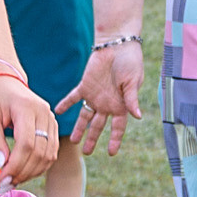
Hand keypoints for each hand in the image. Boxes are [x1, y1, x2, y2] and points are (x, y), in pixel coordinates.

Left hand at [0, 71, 59, 187]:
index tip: (2, 178)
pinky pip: (51, 151)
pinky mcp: (53, 126)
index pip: (26, 143)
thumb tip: (1, 165)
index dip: (16, 165)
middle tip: (7, 183)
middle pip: (39, 151)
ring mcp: (52, 119)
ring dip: (32, 171)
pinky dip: (40, 165)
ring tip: (14, 179)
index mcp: (26, 108)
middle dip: (23, 171)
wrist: (5, 80)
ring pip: (49, 154)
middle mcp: (44, 113)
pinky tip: (24, 171)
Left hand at [66, 40, 144, 154]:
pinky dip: (66, 104)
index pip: (118, 128)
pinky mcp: (85, 86)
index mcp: (121, 105)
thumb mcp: (133, 82)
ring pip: (85, 116)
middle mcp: (107, 104)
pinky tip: (57, 111)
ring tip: (73, 141)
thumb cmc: (130, 62)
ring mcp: (95, 96)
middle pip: (98, 126)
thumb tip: (138, 117)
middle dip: (92, 139)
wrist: (118, 44)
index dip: (115, 140)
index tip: (111, 153)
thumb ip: (132, 100)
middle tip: (86, 152)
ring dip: (79, 128)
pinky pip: (73, 97)